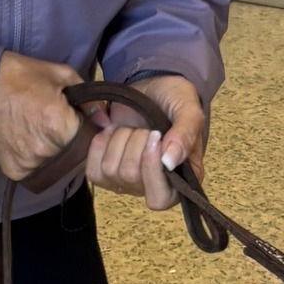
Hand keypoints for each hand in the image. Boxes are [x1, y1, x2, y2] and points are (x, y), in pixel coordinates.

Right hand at [0, 51, 82, 181]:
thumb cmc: (21, 75)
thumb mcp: (61, 75)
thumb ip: (90, 99)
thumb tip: (106, 122)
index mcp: (59, 126)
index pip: (90, 140)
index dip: (87, 130)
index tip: (77, 121)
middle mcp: (45, 149)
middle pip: (74, 155)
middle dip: (72, 142)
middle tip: (55, 124)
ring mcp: (29, 162)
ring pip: (56, 164)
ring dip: (54, 152)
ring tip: (40, 130)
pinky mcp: (16, 169)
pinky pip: (36, 171)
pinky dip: (36, 160)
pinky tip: (29, 141)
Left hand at [86, 75, 205, 210]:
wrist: (153, 86)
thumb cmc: (176, 101)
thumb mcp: (190, 111)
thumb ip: (185, 136)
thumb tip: (169, 163)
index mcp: (182, 181)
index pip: (160, 198)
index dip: (151, 170)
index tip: (155, 137)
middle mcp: (155, 186)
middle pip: (130, 177)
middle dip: (134, 144)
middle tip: (147, 129)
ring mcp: (129, 181)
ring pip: (110, 171)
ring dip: (119, 140)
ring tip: (132, 129)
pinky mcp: (107, 171)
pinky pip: (93, 170)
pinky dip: (100, 145)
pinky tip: (113, 133)